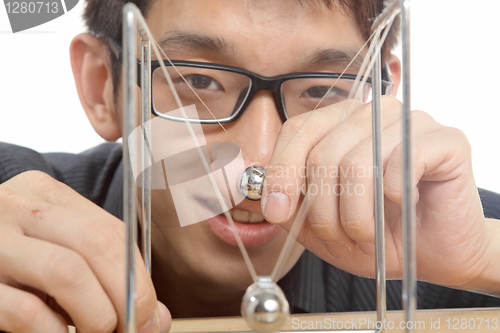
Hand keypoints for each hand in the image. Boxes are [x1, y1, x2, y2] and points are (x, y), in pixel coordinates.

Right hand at [0, 171, 170, 332]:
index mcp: (45, 195)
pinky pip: (24, 310)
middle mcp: (15, 207)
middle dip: (126, 296)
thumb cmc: (15, 265)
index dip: (140, 277)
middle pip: (97, 244)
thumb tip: (156, 318)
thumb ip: (107, 276)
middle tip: (130, 328)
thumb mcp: (60, 255)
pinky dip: (53, 332)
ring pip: (66, 272)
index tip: (147, 312)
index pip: (112, 230)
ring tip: (97, 332)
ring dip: (95, 315)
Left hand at [262, 96, 495, 291]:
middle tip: (337, 238)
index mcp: (340, 123)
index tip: (277, 211)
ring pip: (358, 164)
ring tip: (367, 234)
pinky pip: (400, 166)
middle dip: (322, 211)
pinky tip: (403, 206)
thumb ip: (290, 202)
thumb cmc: (376, 234)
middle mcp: (372, 113)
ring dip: (356, 216)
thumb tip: (262, 193)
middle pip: (324, 153)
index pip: (298, 130)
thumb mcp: (318, 224)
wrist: (432, 254)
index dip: (282, 172)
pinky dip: (394, 199)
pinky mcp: (444, 139)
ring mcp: (409, 121)